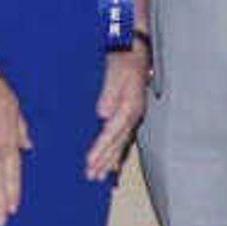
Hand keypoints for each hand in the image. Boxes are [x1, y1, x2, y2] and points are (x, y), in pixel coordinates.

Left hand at [83, 47, 149, 181]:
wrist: (137, 49)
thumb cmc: (124, 59)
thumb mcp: (115, 72)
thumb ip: (108, 94)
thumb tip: (102, 113)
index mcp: (129, 107)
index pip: (112, 133)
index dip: (100, 149)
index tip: (89, 162)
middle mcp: (133, 115)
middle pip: (117, 144)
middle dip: (104, 161)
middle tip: (91, 176)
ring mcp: (134, 116)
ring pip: (122, 144)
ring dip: (110, 161)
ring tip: (100, 177)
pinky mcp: (131, 114)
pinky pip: (124, 138)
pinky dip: (118, 153)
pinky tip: (114, 165)